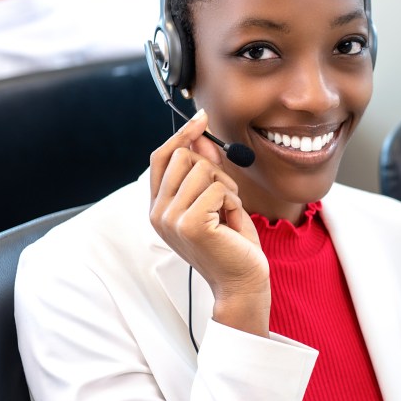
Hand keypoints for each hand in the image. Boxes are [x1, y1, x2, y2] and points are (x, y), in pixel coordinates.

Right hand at [149, 109, 270, 336]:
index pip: (160, 157)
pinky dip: (233, 202)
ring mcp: (171, 218)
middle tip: (225, 199)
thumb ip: (207, 169)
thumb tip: (202, 138)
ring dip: (227, 189)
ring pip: (204, 171)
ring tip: (228, 215)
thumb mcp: (219, 200)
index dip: (181, 135)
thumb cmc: (232, 244)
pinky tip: (231, 225)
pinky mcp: (189, 223)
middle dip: (213, 170)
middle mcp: (158, 212)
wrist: (241, 282)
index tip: (201, 118)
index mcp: (160, 207)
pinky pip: (218, 189)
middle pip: (184, 157)